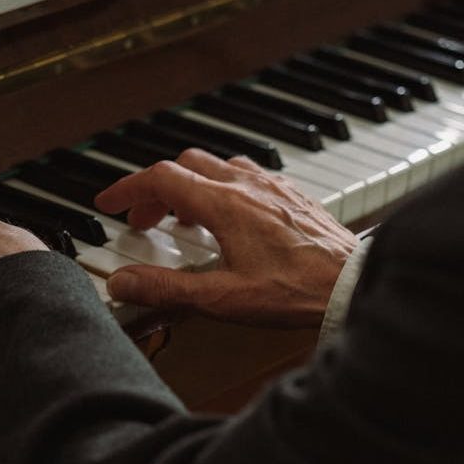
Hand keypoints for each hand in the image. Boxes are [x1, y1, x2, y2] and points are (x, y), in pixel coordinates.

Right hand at [94, 150, 358, 326]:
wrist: (355, 286)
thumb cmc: (297, 291)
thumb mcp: (222, 298)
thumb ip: (166, 289)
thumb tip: (122, 283)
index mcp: (224, 204)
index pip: (161, 178)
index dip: (127, 188)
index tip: (108, 203)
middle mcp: (247, 185)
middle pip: (185, 165)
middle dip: (155, 190)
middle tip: (144, 220)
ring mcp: (271, 186)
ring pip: (216, 165)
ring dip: (190, 185)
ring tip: (184, 218)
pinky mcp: (291, 194)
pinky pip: (246, 173)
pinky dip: (221, 186)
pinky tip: (228, 214)